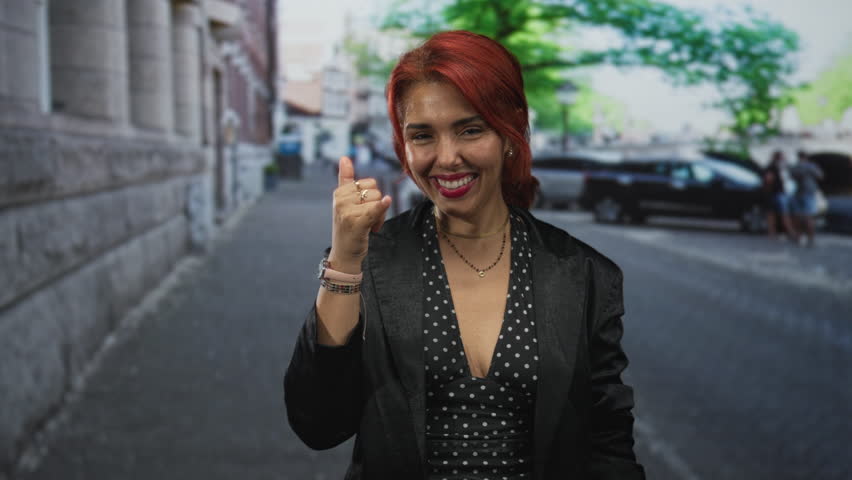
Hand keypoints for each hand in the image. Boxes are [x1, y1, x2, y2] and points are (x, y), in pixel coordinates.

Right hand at [329, 156, 391, 271]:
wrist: (344, 254)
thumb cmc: (348, 227)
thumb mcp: (345, 203)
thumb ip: (345, 180)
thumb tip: (344, 157)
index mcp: (340, 192)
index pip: (369, 183)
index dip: (372, 197)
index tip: (363, 209)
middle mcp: (341, 199)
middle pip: (375, 190)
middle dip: (377, 205)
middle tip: (368, 220)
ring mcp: (347, 210)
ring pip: (378, 200)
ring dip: (379, 216)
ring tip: (368, 226)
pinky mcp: (355, 222)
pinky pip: (375, 208)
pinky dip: (382, 208)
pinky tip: (385, 205)